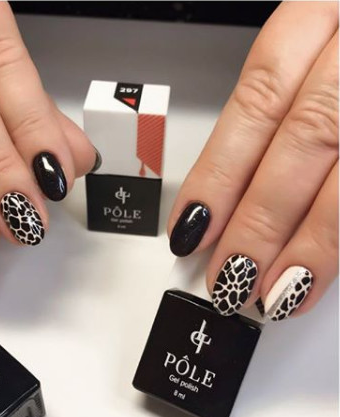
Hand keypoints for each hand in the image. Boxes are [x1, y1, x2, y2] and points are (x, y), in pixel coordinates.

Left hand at [168, 2, 337, 320]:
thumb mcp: (313, 51)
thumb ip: (277, 115)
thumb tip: (227, 199)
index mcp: (320, 14)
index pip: (257, 101)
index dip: (220, 173)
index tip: (191, 228)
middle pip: (304, 139)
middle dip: (260, 219)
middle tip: (229, 276)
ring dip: (312, 242)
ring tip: (275, 291)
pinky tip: (322, 270)